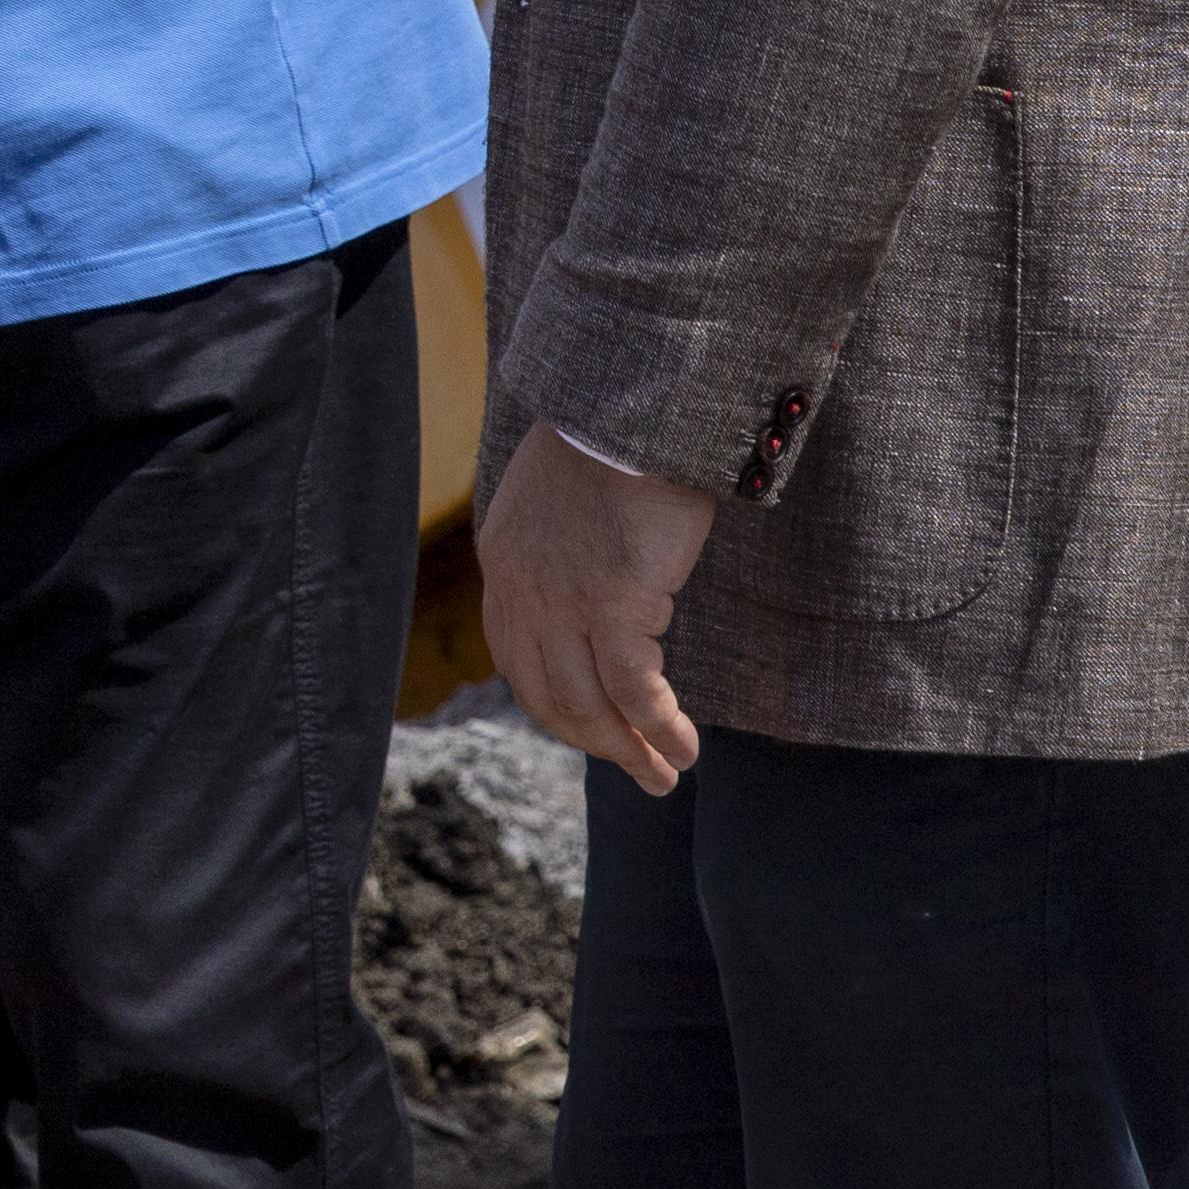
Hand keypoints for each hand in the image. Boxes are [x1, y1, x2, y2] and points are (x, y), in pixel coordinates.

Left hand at [475, 424, 714, 792]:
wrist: (632, 412)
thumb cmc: (613, 452)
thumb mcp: (560, 508)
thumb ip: (557, 558)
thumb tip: (585, 607)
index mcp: (503, 564)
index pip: (516, 660)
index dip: (555, 705)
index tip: (591, 730)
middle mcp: (520, 588)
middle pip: (548, 693)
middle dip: (594, 742)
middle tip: (639, 774)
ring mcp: (561, 600)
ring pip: (589, 703)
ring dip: (630, 750)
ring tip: (665, 776)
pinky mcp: (611, 604)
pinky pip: (633, 689)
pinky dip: (658, 726)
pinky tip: (684, 747)